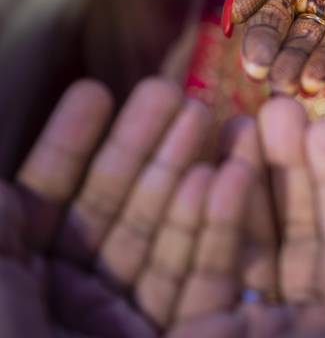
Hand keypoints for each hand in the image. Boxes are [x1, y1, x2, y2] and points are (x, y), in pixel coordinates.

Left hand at [2, 78, 263, 336]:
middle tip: (173, 93)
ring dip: (182, 174)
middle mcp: (69, 301)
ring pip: (159, 234)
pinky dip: (212, 228)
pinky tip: (221, 177)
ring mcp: (122, 324)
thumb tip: (1, 177)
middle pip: (114, 208)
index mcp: (19, 282)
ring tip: (204, 115)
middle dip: (143, 147)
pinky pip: (195, 279)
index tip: (97, 91)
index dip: (71, 145)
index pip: (48, 199)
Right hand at [177, 97, 324, 336]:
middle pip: (288, 227)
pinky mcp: (191, 328)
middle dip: (284, 165)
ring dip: (241, 178)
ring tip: (237, 120)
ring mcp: (238, 319)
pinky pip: (198, 270)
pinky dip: (205, 222)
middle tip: (279, 105)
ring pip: (242, 237)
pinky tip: (207, 173)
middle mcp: (289, 313)